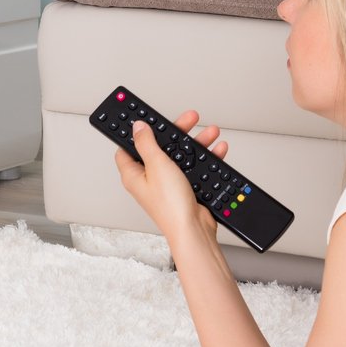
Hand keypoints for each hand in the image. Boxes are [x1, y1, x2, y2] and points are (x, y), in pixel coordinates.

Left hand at [114, 108, 228, 244]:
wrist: (194, 230)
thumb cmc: (171, 206)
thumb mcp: (157, 165)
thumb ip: (147, 143)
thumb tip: (138, 127)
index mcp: (133, 173)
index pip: (129, 145)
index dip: (137, 130)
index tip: (144, 116)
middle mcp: (148, 179)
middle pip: (160, 146)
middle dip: (175, 132)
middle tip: (188, 119)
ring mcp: (167, 184)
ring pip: (180, 156)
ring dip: (195, 143)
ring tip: (209, 132)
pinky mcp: (184, 188)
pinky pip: (193, 168)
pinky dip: (205, 158)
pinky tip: (216, 150)